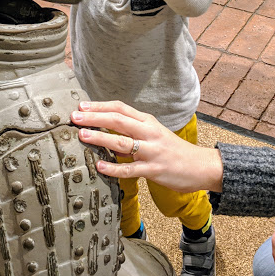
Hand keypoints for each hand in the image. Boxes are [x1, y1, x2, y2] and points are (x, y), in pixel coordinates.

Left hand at [73, 100, 224, 192]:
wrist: (200, 166)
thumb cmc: (173, 150)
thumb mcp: (155, 133)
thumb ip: (133, 130)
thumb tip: (106, 129)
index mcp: (148, 122)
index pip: (121, 108)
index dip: (100, 105)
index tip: (82, 106)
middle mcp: (150, 133)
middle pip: (119, 120)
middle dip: (94, 117)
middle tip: (74, 117)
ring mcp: (152, 151)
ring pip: (122, 142)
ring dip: (100, 138)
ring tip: (82, 136)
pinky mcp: (154, 170)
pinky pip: (130, 169)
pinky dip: (114, 168)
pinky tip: (100, 167)